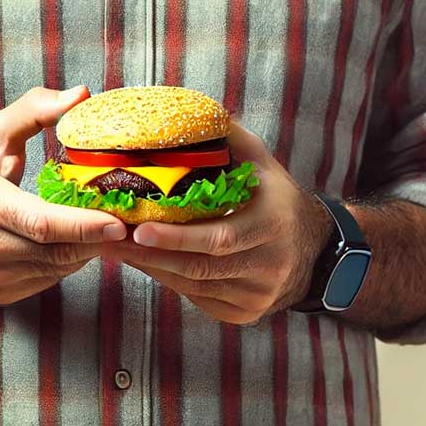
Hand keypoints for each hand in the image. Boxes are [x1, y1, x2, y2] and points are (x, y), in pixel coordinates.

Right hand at [0, 86, 126, 304]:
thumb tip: (82, 96)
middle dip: (98, 239)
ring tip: (107, 228)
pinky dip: (68, 262)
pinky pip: (49, 280)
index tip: (119, 221)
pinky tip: (74, 242)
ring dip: (87, 250)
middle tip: (130, 223)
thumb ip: (36, 110)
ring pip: (59, 268)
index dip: (84, 225)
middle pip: (57, 250)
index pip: (41, 223)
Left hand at [105, 126, 332, 324]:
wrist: (315, 250)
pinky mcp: (244, 313)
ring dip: (152, 268)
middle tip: (110, 238)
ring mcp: (256, 295)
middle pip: (199, 267)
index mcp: (272, 226)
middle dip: (149, 254)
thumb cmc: (279, 199)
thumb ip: (228, 140)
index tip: (138, 229)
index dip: (177, 238)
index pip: (219, 238)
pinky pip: (198, 298)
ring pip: (193, 285)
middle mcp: (268, 266)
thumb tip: (188, 112)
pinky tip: (146, 263)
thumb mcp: (263, 165)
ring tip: (116, 248)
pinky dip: (169, 281)